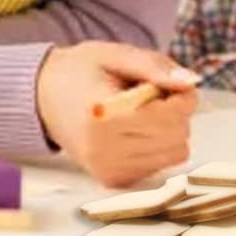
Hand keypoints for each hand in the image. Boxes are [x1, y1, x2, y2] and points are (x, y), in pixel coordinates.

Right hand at [36, 42, 199, 186]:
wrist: (43, 98)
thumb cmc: (81, 71)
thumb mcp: (116, 55)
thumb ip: (155, 67)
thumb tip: (191, 81)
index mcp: (103, 115)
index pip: (171, 116)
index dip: (182, 94)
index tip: (167, 80)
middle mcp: (103, 150)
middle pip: (178, 135)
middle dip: (175, 111)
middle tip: (150, 93)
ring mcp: (107, 170)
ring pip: (175, 152)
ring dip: (168, 129)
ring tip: (141, 112)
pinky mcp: (112, 180)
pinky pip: (161, 164)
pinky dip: (157, 145)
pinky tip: (135, 130)